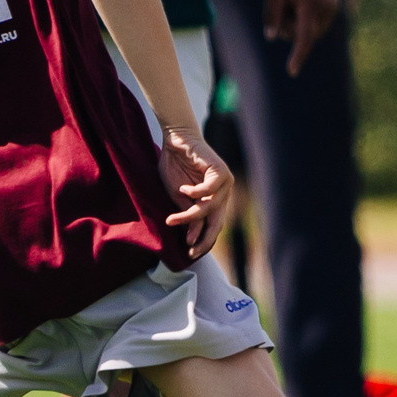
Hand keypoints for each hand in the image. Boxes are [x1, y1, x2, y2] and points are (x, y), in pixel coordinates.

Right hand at [158, 126, 234, 260]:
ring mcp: (225, 183)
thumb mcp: (178, 197)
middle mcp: (223, 194)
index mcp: (214, 201)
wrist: (177, 141)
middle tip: (190, 249)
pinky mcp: (221, 171)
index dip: (203, 241)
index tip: (189, 254)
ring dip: (189, 217)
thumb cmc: (176, 167)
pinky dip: (194, 193)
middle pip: (218, 222)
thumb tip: (191, 239)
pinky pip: (209, 190)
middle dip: (204, 238)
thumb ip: (187, 214)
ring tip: (171, 220)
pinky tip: (182, 190)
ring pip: (210, 208)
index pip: (213, 227)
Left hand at [263, 0, 339, 76]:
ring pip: (308, 31)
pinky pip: (314, 23)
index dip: (298, 55)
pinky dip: (304, 18)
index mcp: (311, 5)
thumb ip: (272, 13)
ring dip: (296, 22)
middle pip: (302, 35)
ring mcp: (332, 10)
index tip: (291, 71)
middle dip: (288, 27)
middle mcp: (326, 10)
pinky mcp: (332, 7)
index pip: (303, 37)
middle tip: (281, 4)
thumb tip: (271, 37)